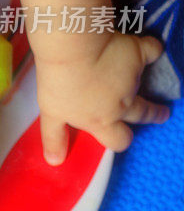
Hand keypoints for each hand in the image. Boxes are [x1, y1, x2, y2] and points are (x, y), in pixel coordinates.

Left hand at [34, 32, 169, 164]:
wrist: (72, 49)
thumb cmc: (58, 82)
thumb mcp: (51, 113)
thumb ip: (55, 137)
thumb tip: (54, 162)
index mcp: (100, 119)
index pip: (118, 140)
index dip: (120, 139)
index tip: (124, 136)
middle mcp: (122, 103)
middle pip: (143, 114)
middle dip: (152, 115)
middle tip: (160, 113)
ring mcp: (132, 78)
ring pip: (144, 83)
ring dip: (143, 82)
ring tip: (148, 81)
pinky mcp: (138, 54)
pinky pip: (152, 51)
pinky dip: (152, 50)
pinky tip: (149, 48)